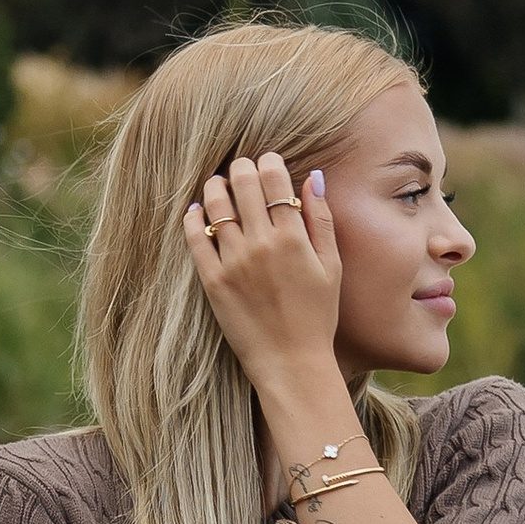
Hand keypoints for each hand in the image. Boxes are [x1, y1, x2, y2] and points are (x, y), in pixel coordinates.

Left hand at [183, 152, 344, 405]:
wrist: (292, 362)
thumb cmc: (317, 316)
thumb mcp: (331, 267)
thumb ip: (321, 220)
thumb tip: (313, 178)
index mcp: (293, 238)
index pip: (274, 180)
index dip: (269, 162)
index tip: (267, 161)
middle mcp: (261, 244)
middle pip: (243, 185)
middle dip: (241, 168)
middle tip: (240, 168)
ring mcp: (233, 262)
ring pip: (214, 206)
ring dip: (215, 187)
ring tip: (217, 185)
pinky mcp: (212, 281)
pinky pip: (195, 238)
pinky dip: (193, 219)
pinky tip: (195, 212)